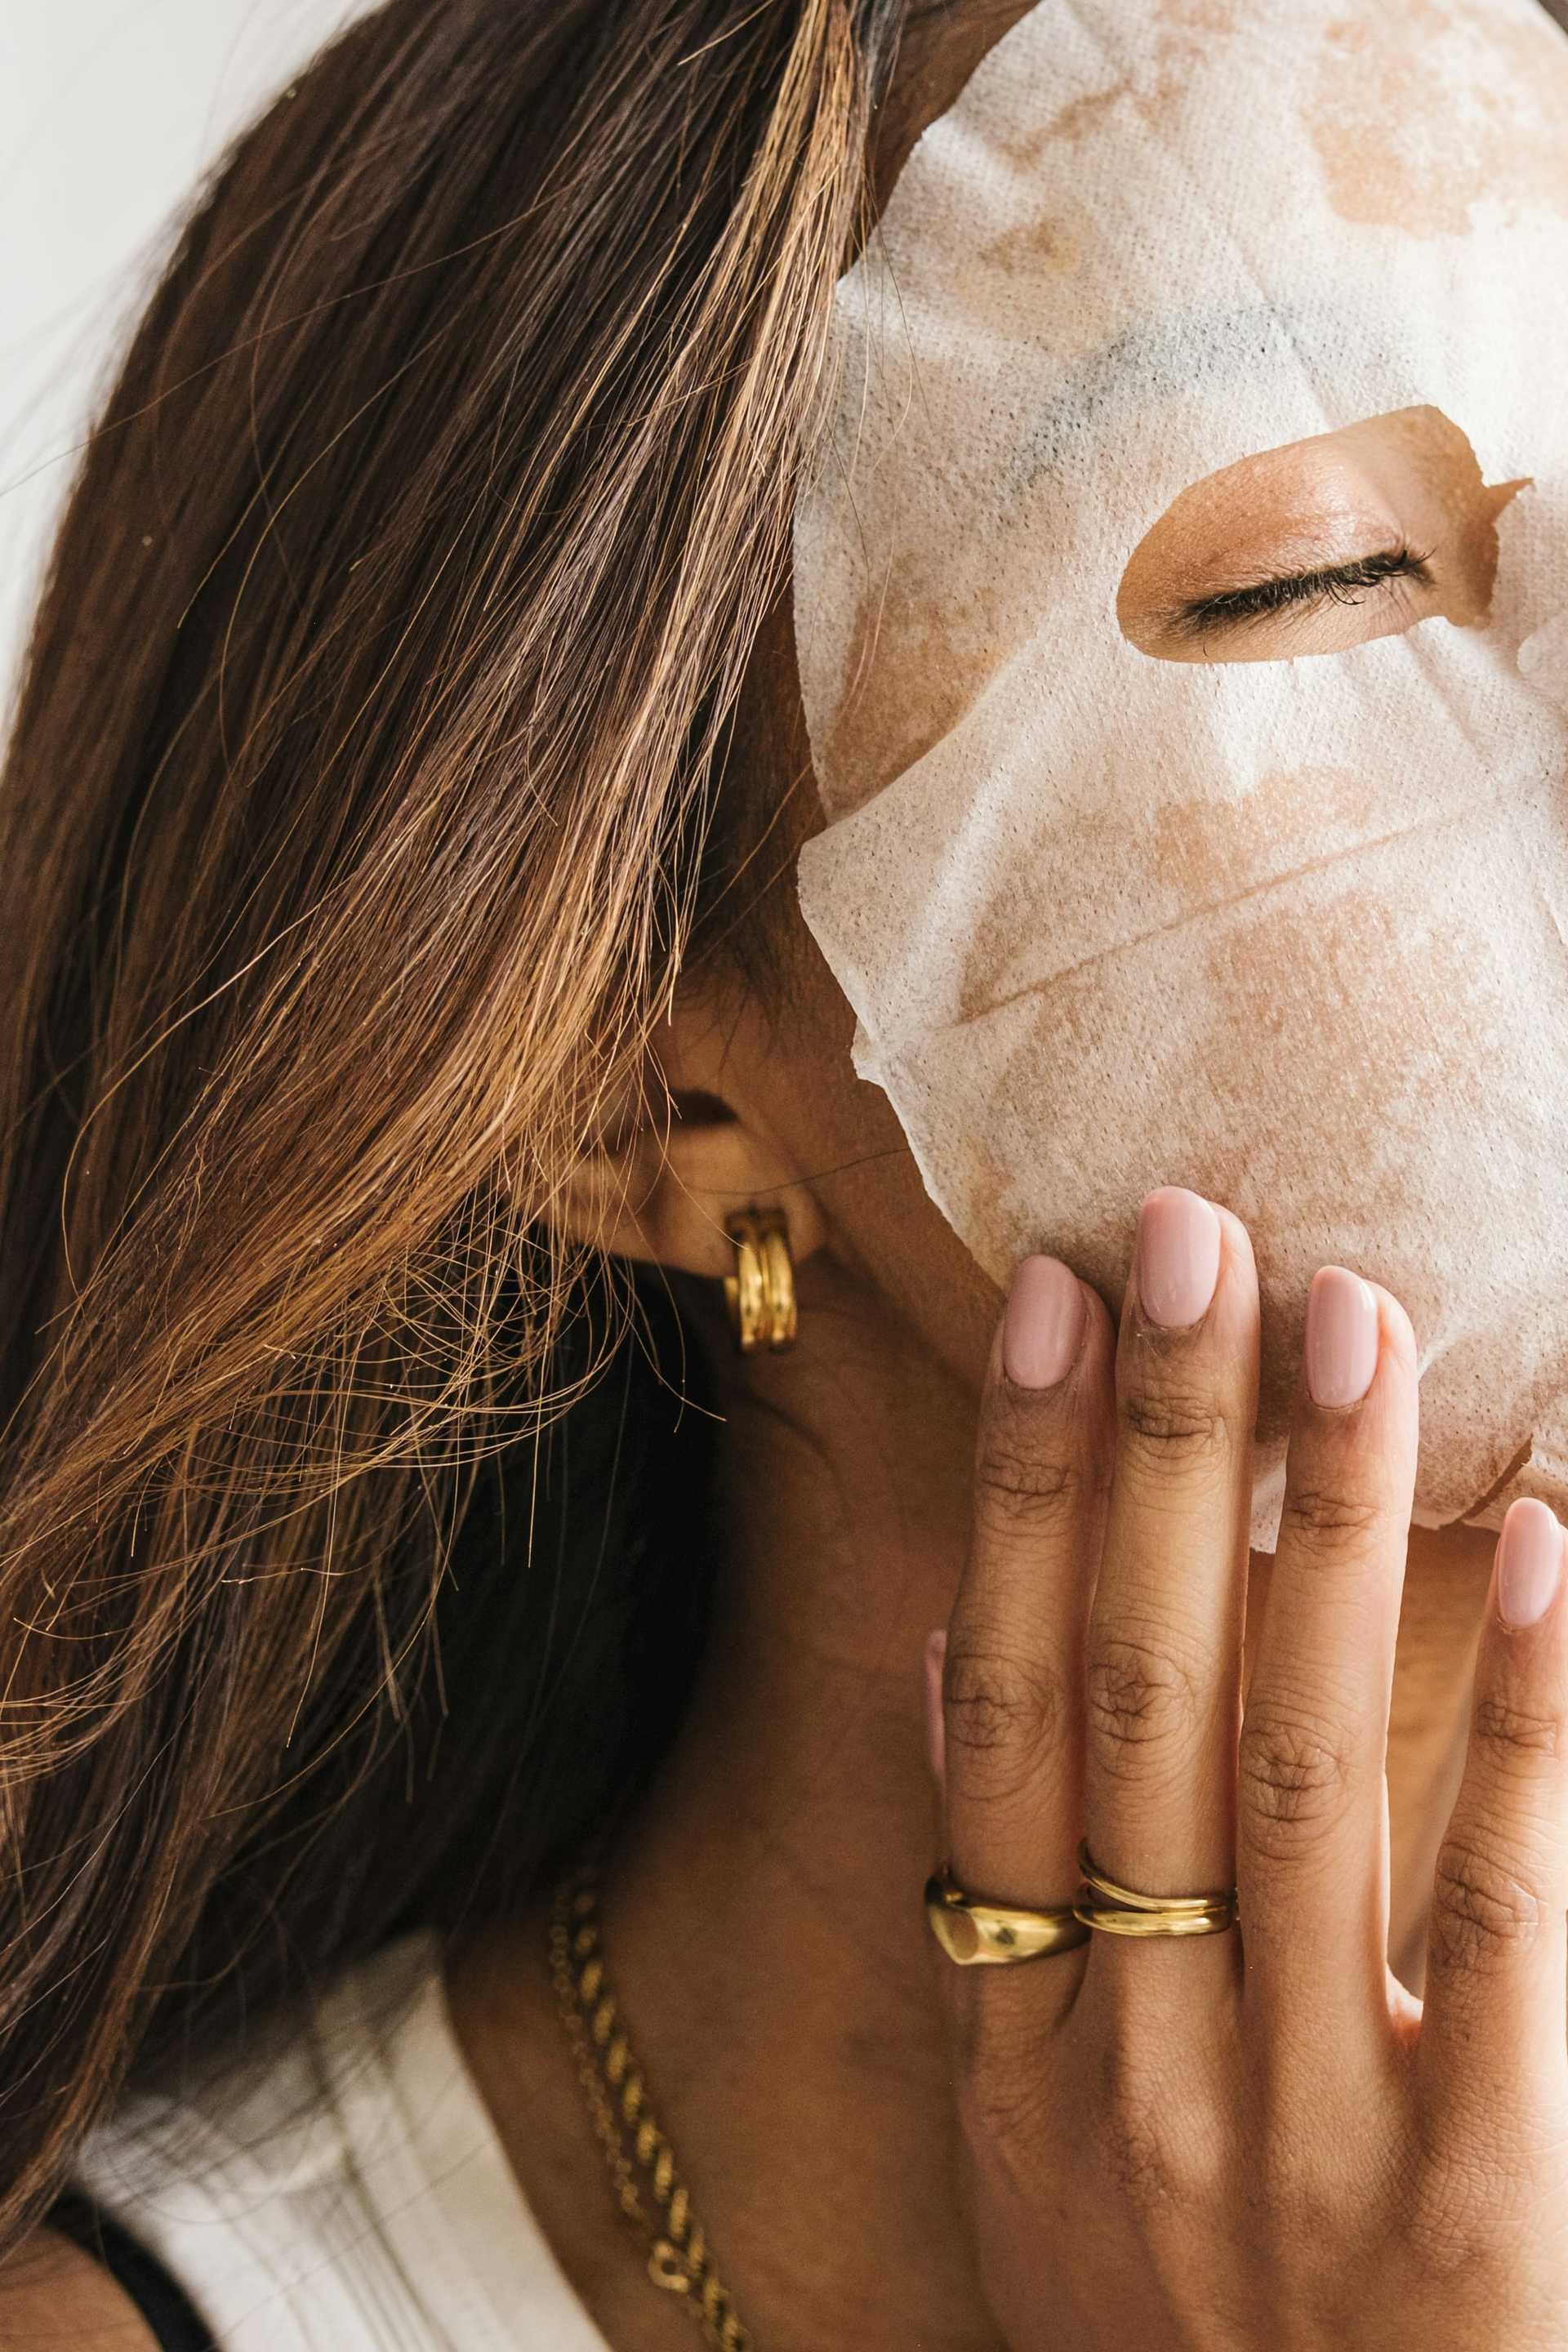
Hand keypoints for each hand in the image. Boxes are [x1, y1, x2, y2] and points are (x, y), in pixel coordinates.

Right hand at [927, 1188, 1567, 2349]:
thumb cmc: (1171, 2347)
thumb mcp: (1022, 2154)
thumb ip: (987, 1907)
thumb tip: (943, 1652)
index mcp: (1016, 2047)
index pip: (1003, 1708)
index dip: (1028, 1494)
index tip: (1060, 1303)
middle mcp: (1130, 2072)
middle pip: (1135, 1701)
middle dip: (1162, 1451)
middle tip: (1196, 1233)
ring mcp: (1294, 2151)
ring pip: (1299, 1772)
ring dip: (1320, 1525)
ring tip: (1348, 1322)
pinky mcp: (1475, 2233)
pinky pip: (1506, 1942)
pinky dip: (1524, 1731)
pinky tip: (1549, 1546)